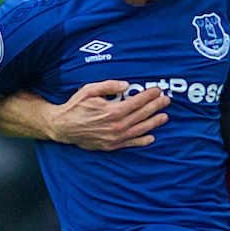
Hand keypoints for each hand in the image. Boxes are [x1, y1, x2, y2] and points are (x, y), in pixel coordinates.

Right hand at [47, 80, 169, 150]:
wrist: (63, 127)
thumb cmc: (75, 106)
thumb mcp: (89, 90)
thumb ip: (108, 86)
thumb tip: (126, 85)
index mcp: (113, 110)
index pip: (137, 102)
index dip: (149, 96)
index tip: (158, 91)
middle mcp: (117, 125)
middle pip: (142, 114)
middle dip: (156, 106)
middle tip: (166, 101)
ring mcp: (115, 137)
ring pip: (140, 129)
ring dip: (154, 123)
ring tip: (164, 117)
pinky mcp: (111, 145)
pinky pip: (131, 143)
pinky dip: (142, 140)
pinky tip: (152, 137)